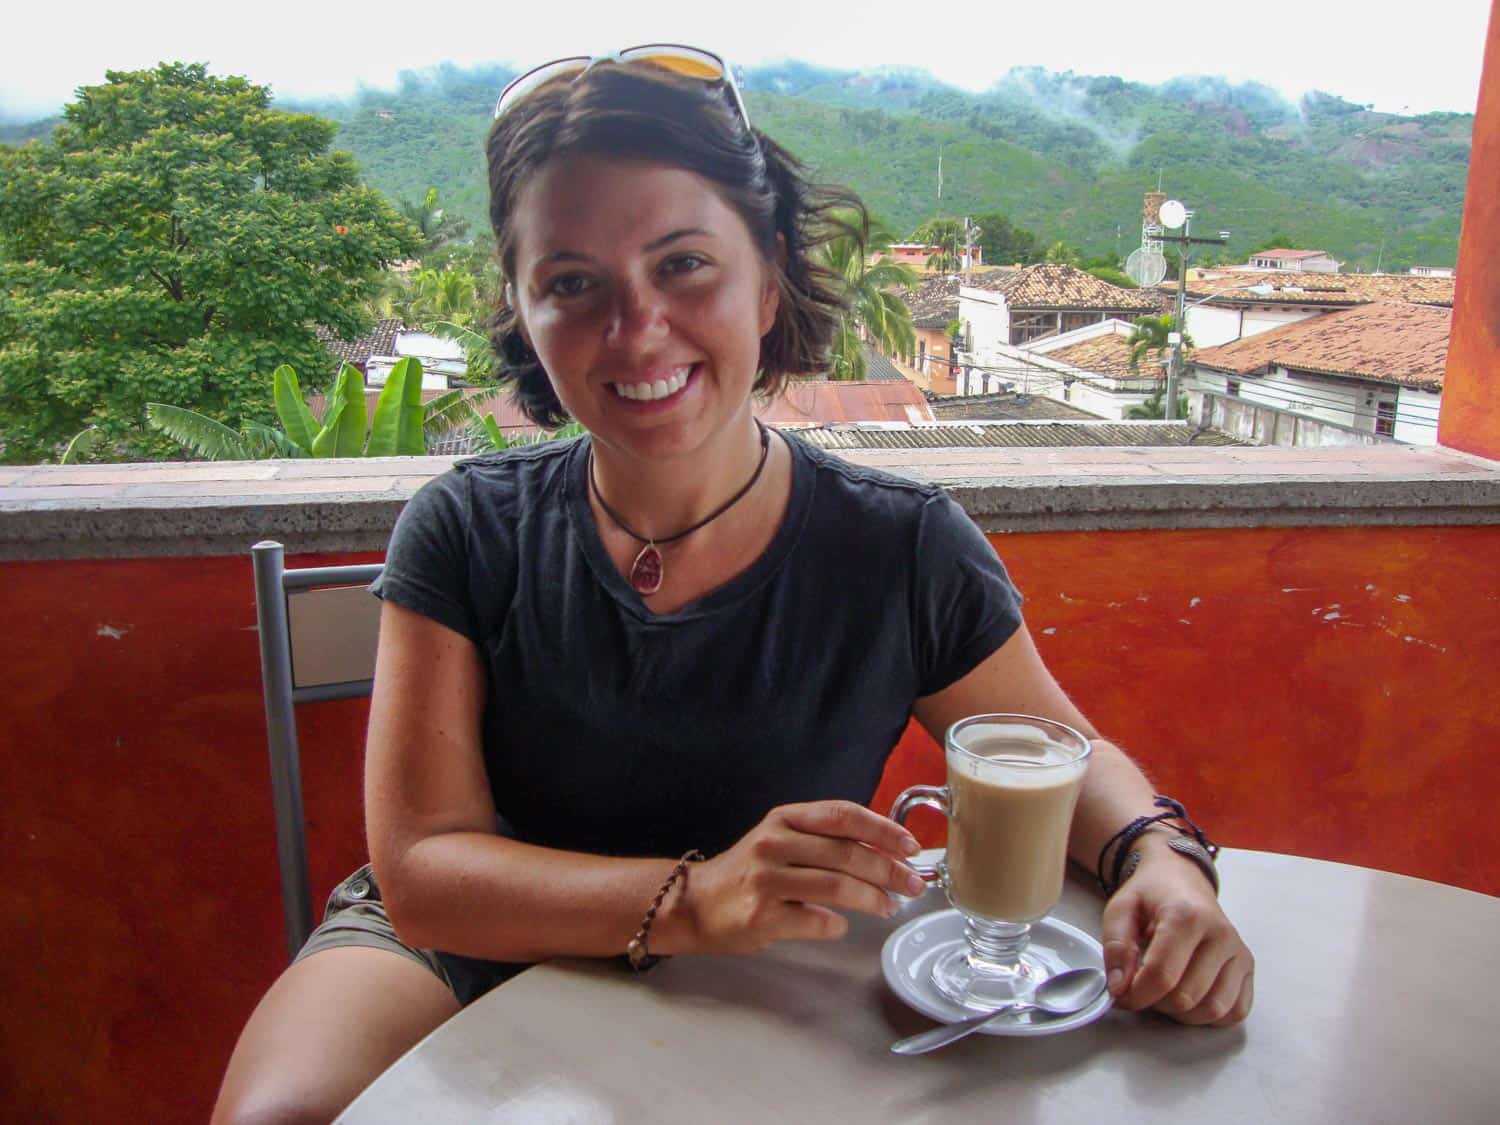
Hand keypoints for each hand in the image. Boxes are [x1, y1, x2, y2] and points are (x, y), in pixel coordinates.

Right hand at [678, 801, 924, 955]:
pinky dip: (837, 925)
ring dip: (872, 899)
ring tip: (888, 907)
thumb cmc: (748, 872)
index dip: (882, 829)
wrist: (696, 904)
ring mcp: (766, 880)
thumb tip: (885, 851)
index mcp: (784, 818)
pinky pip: (816, 920)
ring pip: (836, 886)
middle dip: (889, 870)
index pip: (842, 814)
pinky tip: (841, 925)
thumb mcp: (781, 840)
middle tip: (912, 885)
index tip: (910, 846)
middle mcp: (774, 842)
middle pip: (847, 853)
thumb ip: (823, 841)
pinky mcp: (762, 916)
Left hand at [1100, 837, 1253, 1025]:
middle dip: (1155, 1003)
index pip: (1162, 975)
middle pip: (1186, 997)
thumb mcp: (1121, 908)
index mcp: (1187, 916)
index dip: (1135, 995)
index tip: (1120, 994)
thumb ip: (1115, 946)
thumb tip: (1119, 987)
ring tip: (1164, 991)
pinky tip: (1190, 997)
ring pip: (1212, 1010)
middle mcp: (1220, 935)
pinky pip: (1235, 1011)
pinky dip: (1209, 1015)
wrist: (1182, 879)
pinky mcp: (1248, 967)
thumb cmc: (1151, 896)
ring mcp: (1239, 952)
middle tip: (1142, 987)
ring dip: (1181, 1013)